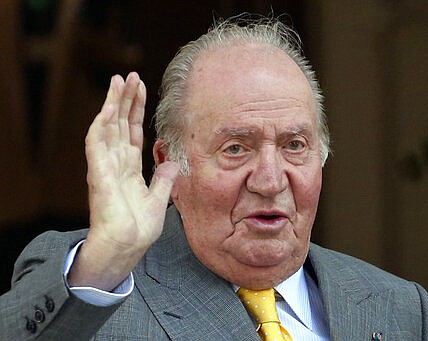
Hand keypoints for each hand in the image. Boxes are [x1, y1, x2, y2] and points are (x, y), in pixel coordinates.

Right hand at [68, 72, 179, 290]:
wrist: (127, 246)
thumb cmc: (139, 229)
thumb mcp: (159, 199)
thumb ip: (164, 180)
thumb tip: (173, 162)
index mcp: (130, 168)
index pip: (132, 132)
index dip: (136, 111)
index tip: (141, 90)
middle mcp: (116, 163)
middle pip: (120, 123)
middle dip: (125, 99)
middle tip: (130, 76)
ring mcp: (106, 166)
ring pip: (107, 126)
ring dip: (113, 103)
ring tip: (119, 80)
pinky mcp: (99, 172)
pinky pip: (97, 142)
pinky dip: (103, 123)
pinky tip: (110, 105)